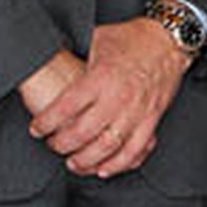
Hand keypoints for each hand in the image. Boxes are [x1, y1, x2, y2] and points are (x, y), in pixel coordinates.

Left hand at [26, 17, 189, 177]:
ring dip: (87, 161)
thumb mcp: (99, 38)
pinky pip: (136, 150)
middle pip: (82, 134)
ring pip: (108, 148)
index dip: (45, 123)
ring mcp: (137, 110)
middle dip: (62, 145)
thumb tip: (50, 53)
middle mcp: (119, 96)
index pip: (65, 108)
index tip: (37, 129)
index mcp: (101, 76)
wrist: (169, 40)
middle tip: (54, 145)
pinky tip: (105, 168)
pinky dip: (119, 164)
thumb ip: (76, 53)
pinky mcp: (152, 119)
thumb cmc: (134, 38)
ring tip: (74, 163)